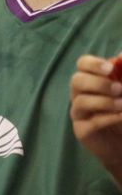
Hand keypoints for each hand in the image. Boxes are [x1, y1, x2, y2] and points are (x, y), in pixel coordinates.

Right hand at [71, 55, 121, 178]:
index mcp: (91, 80)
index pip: (82, 64)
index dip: (93, 64)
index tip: (110, 68)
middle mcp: (80, 94)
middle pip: (76, 81)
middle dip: (98, 83)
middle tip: (120, 89)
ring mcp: (79, 113)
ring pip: (80, 102)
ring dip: (104, 101)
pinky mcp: (82, 131)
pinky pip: (91, 122)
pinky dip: (109, 117)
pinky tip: (121, 116)